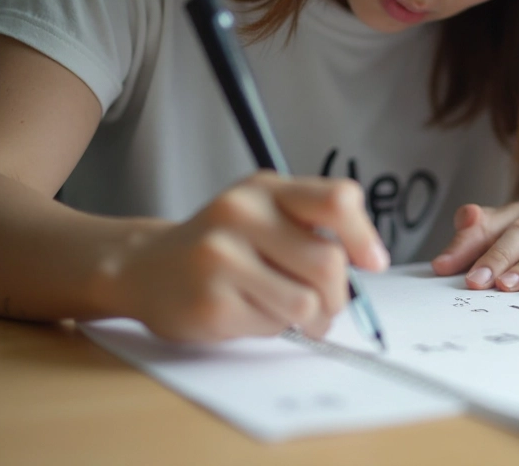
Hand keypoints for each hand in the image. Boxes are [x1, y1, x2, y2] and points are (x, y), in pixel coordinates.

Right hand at [110, 172, 387, 341]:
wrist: (146, 268)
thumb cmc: (221, 244)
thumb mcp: (265, 212)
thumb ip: (313, 223)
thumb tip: (371, 259)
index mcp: (265, 189)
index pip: (336, 201)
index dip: (363, 236)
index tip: (373, 263)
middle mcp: (242, 214)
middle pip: (328, 262)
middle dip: (338, 295)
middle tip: (327, 305)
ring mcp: (222, 257)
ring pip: (307, 303)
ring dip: (310, 319)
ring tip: (287, 310)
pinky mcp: (212, 302)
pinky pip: (274, 326)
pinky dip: (273, 328)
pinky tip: (249, 312)